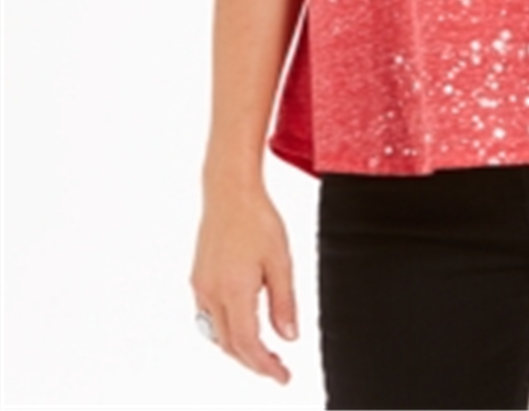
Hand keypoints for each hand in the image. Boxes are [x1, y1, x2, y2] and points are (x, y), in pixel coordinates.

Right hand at [190, 183, 297, 383]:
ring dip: (238, 348)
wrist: (229, 192)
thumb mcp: (280, 261)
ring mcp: (201, 286)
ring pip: (216, 334)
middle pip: (229, 345)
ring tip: (264, 353)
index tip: (283, 377)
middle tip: (277, 369)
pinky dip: (226, 330)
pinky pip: (208, 317)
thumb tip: (289, 337)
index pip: (247, 344)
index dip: (265, 366)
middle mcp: (211, 293)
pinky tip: (242, 326)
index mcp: (234, 291)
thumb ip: (284, 302)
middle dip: (253, 362)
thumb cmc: (257, 219)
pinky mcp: (198, 278)